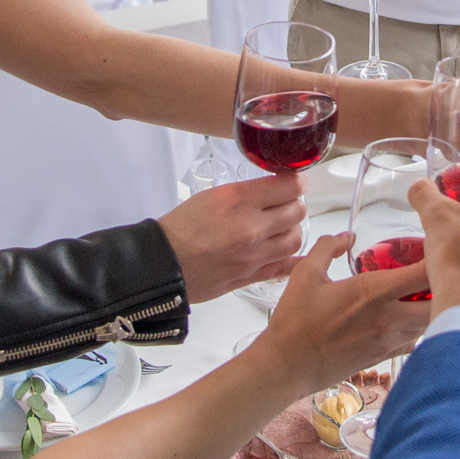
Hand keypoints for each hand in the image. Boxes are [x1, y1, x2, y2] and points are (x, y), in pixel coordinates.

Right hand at [157, 174, 305, 302]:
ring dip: (291, 231)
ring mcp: (254, 254)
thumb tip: (272, 191)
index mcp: (238, 200)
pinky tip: (291, 255)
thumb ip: (245, 194)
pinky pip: (285, 268)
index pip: (289, 186)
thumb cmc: (179, 228)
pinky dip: (293, 261)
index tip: (292, 183)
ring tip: (280, 228)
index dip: (295, 182)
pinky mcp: (251, 276)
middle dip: (294, 204)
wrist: (162, 264)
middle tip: (284, 205)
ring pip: (295, 238)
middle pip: (297, 211)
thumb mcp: (211, 196)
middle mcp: (251, 226)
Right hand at [250, 234, 429, 390]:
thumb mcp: (306, 273)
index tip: (439, 250)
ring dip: (433, 311)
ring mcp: (387, 341)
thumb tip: (347, 236)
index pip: (421, 275)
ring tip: (427, 296)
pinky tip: (407, 321)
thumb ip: (329, 247)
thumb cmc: (295, 321)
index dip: (438, 261)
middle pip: (437, 305)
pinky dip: (418, 331)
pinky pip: (414, 343)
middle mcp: (388, 318)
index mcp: (371, 292)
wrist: (286, 366)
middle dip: (444, 290)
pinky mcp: (382, 358)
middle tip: (440, 276)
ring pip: (428, 325)